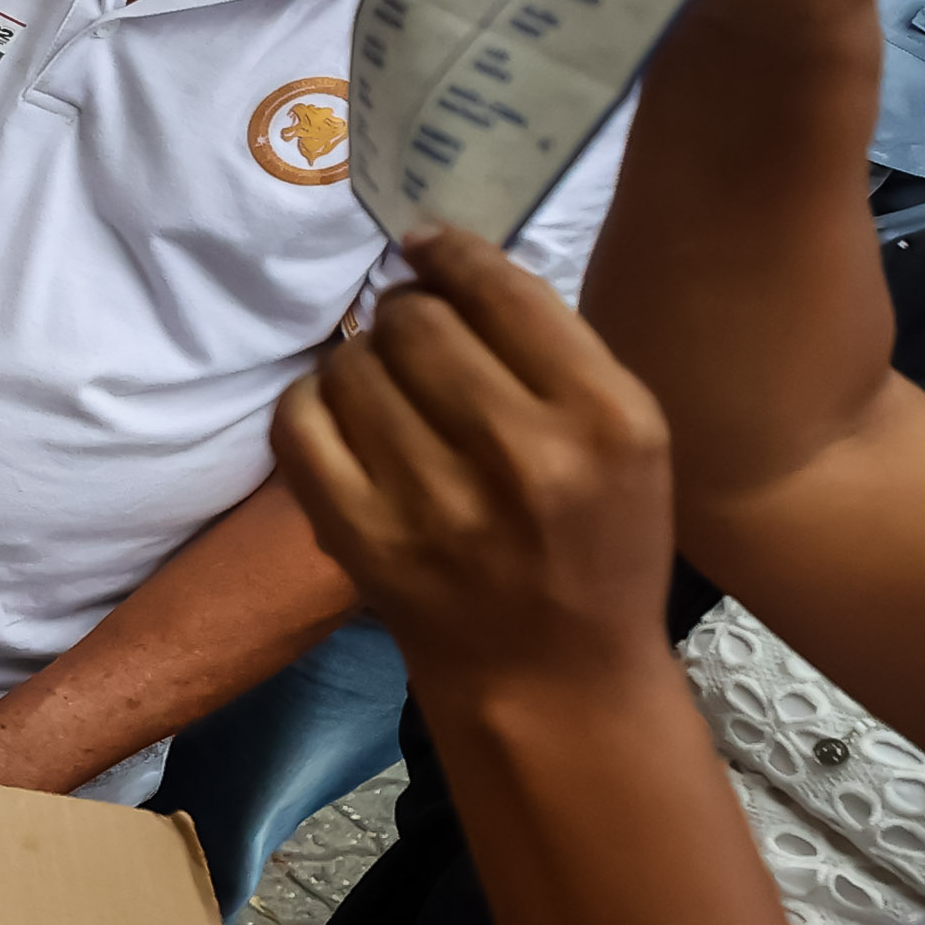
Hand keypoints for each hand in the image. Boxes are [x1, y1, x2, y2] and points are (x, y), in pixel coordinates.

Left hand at [273, 228, 682, 718]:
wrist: (551, 677)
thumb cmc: (599, 546)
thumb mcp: (626, 441)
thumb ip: (552, 350)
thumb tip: (445, 258)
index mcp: (606, 420)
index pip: (502, 293)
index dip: (451, 255)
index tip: (426, 247)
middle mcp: (522, 454)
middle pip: (416, 321)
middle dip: (407, 313)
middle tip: (412, 334)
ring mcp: (431, 499)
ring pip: (353, 363)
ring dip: (362, 359)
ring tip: (388, 384)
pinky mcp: (357, 534)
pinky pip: (299, 419)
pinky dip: (313, 401)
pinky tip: (342, 414)